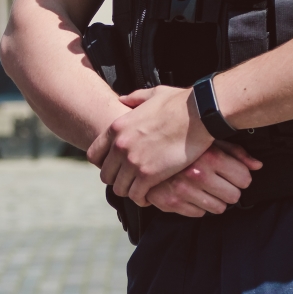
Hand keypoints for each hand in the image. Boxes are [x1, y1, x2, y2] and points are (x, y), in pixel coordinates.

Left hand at [88, 85, 212, 203]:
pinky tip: (151, 195)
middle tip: (132, 180)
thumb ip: (133, 99)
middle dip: (118, 179)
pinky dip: (142, 198)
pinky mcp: (149, 174)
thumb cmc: (180, 103)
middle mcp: (120, 146)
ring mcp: (132, 161)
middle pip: (105, 176)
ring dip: (130, 191)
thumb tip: (123, 100)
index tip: (117, 167)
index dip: (104, 164)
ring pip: (119, 189)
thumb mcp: (151, 95)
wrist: (199, 114)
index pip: (94, 155)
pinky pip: (136, 196)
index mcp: (117, 128)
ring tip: (142, 189)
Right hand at [140, 141, 261, 216]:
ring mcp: (183, 190)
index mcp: (209, 156)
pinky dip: (197, 205)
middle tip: (221, 181)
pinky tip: (191, 192)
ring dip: (216, 200)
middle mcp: (197, 174)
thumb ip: (236, 152)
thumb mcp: (208, 139)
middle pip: (234, 196)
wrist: (140, 144)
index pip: (244, 179)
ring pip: (218, 208)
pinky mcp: (170, 202)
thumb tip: (258, 165)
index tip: (234, 174)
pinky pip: (198, 213)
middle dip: (230, 190)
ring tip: (206, 187)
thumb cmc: (178, 139)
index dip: (242, 177)